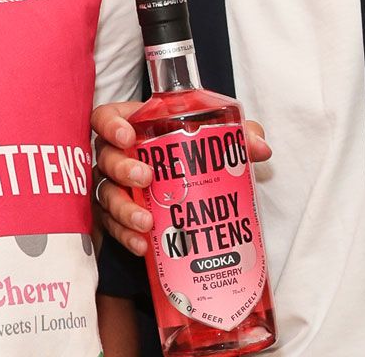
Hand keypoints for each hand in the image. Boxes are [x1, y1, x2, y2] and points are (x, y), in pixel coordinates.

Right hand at [91, 101, 270, 255]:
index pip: (105, 118)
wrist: (189, 193)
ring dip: (123, 209)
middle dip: (121, 169)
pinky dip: (126, 236)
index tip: (127, 137)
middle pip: (104, 158)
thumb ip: (238, 137)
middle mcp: (115, 156)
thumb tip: (260, 149)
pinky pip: (112, 227)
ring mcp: (112, 188)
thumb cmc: (193, 154)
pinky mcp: (115, 218)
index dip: (110, 126)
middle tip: (146, 178)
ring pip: (105, 196)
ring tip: (146, 223)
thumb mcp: (215, 140)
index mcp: (133, 127)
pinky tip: (143, 245)